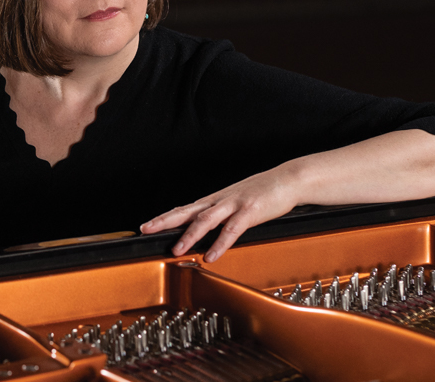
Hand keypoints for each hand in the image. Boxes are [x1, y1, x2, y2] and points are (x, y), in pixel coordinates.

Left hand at [139, 169, 301, 262]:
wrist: (288, 179)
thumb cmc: (262, 193)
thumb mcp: (235, 203)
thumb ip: (219, 215)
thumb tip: (204, 229)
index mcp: (214, 200)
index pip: (183, 209)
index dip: (164, 218)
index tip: (146, 226)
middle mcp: (219, 200)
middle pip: (186, 211)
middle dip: (164, 221)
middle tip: (146, 230)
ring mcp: (233, 204)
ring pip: (205, 220)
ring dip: (189, 235)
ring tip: (177, 250)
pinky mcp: (250, 211)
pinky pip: (232, 229)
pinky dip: (220, 243)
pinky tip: (211, 255)